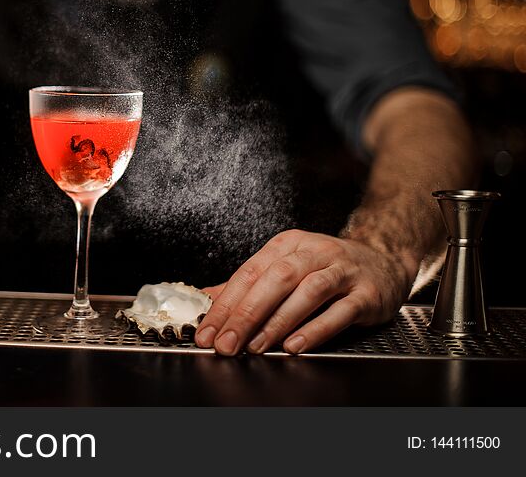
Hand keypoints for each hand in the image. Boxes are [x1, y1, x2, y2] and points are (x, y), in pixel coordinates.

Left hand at [195, 229, 415, 354]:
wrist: (383, 259)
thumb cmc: (327, 268)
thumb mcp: (286, 267)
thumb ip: (248, 286)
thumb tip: (206, 300)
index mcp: (287, 245)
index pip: (249, 273)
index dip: (225, 304)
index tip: (207, 331)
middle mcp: (314, 252)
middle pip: (274, 280)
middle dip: (246, 314)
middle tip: (226, 343)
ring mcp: (342, 271)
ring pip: (306, 292)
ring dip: (278, 321)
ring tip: (256, 346)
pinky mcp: (366, 292)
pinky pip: (339, 311)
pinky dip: (316, 329)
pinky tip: (296, 345)